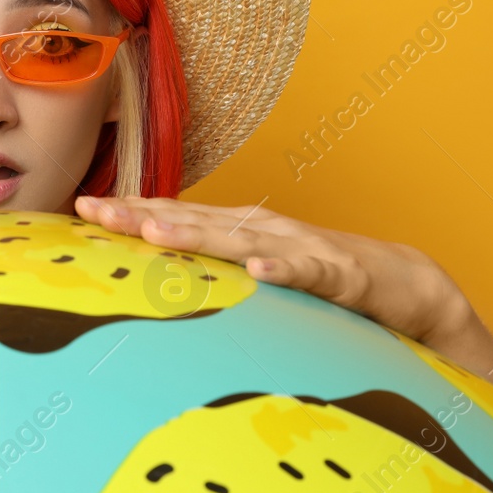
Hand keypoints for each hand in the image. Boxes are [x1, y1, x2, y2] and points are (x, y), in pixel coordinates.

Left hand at [74, 195, 474, 347]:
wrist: (408, 284)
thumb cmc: (326, 280)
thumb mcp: (261, 275)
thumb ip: (216, 275)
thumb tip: (159, 285)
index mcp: (245, 230)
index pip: (179, 215)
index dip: (132, 209)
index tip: (83, 207)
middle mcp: (266, 231)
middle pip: (195, 219)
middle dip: (142, 214)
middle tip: (94, 209)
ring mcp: (303, 249)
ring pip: (242, 240)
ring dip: (197, 234)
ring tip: (152, 231)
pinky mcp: (342, 276)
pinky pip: (309, 274)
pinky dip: (284, 271)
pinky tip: (258, 273)